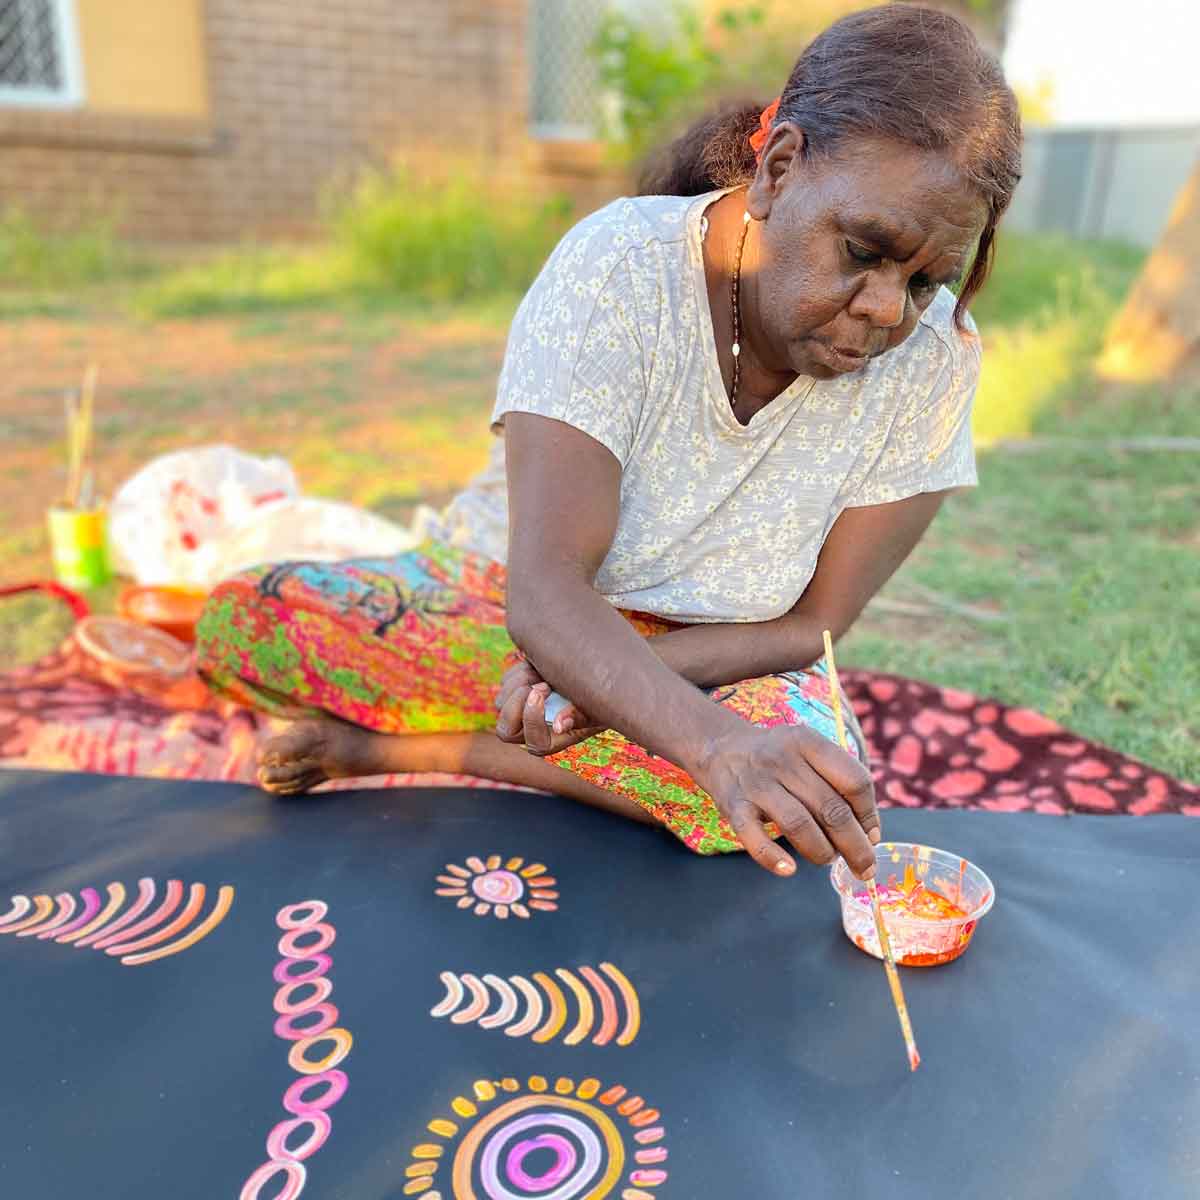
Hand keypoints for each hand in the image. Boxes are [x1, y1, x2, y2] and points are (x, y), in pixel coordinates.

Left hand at [494, 661, 604, 754]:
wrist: (589, 678)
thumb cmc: (596, 699)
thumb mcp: (595, 707)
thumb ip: (579, 717)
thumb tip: (559, 726)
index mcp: (553, 741)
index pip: (535, 745)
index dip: (533, 721)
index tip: (541, 693)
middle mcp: (531, 731)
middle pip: (506, 731)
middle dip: (518, 703)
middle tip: (540, 684)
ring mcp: (519, 713)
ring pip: (502, 703)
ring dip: (522, 682)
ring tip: (543, 671)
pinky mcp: (513, 694)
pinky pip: (506, 683)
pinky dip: (519, 672)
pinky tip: (537, 666)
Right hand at [693, 724, 879, 879]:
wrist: (719, 747)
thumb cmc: (776, 757)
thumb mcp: (808, 750)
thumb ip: (837, 782)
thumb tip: (868, 833)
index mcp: (809, 743)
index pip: (854, 781)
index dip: (869, 814)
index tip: (872, 835)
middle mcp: (783, 760)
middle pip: (832, 809)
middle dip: (856, 847)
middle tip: (864, 867)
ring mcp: (757, 784)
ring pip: (799, 825)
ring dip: (821, 853)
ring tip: (826, 860)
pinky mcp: (733, 806)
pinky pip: (754, 838)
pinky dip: (772, 858)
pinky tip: (788, 869)